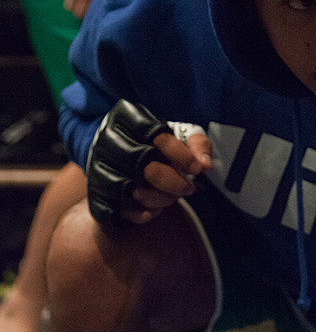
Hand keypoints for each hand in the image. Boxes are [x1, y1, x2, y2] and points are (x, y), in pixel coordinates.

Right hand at [62, 0, 105, 19]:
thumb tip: (103, 14)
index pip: (100, 14)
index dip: (97, 18)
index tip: (95, 19)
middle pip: (88, 16)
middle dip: (86, 16)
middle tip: (86, 11)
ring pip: (77, 13)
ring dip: (77, 11)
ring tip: (79, 6)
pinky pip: (68, 6)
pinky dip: (69, 5)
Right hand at [86, 100, 211, 229]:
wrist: (117, 150)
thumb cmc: (155, 143)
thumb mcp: (179, 133)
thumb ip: (197, 144)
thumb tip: (204, 164)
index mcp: (126, 117)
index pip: (157, 135)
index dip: (181, 155)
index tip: (197, 168)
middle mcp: (106, 139)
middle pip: (142, 163)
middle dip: (174, 182)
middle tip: (189, 187)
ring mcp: (97, 165)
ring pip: (130, 188)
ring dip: (160, 199)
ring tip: (172, 198)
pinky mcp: (95, 191)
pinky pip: (117, 208)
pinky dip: (140, 214)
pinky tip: (154, 210)